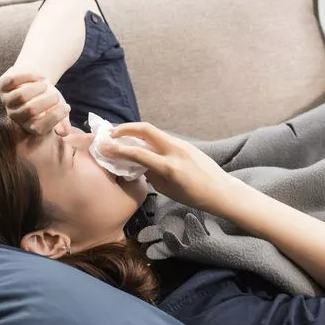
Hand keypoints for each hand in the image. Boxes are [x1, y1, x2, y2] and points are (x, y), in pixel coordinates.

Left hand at [0, 67, 70, 135]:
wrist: (34, 79)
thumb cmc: (47, 97)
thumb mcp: (57, 109)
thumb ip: (62, 121)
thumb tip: (64, 132)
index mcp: (28, 126)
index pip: (39, 127)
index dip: (55, 117)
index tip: (66, 107)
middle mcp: (15, 116)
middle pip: (31, 110)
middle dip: (48, 100)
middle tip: (55, 95)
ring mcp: (6, 101)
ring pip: (22, 95)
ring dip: (39, 87)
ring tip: (46, 85)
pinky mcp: (2, 87)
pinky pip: (14, 81)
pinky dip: (29, 76)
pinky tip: (39, 76)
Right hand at [101, 123, 238, 212]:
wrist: (221, 190)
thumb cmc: (194, 196)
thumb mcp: (167, 189)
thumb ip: (151, 174)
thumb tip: (139, 164)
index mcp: (169, 167)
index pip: (137, 153)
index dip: (117, 149)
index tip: (103, 147)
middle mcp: (174, 150)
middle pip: (146, 129)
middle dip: (126, 128)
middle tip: (112, 134)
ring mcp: (181, 144)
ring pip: (154, 132)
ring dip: (136, 133)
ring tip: (123, 139)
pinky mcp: (185, 144)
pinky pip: (163, 138)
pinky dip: (149, 140)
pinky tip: (143, 147)